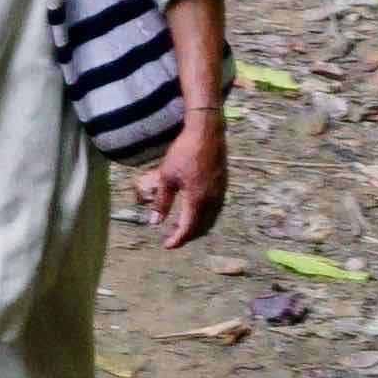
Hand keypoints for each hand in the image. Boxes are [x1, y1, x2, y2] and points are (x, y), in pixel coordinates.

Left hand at [143, 109, 226, 247]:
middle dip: (187, 235)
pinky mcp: (223, 184)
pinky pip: (215, 208)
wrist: (207, 132)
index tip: (167, 245)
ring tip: (181, 225)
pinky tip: (194, 209)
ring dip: (197, 226)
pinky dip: (204, 215)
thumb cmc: (184, 152)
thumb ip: (162, 202)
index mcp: (197, 200)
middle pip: (201, 227)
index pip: (188, 229)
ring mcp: (220, 192)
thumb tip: (154, 223)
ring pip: (210, 219)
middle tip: (172, 236)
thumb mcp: (166, 177)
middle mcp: (212, 199)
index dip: (177, 239)